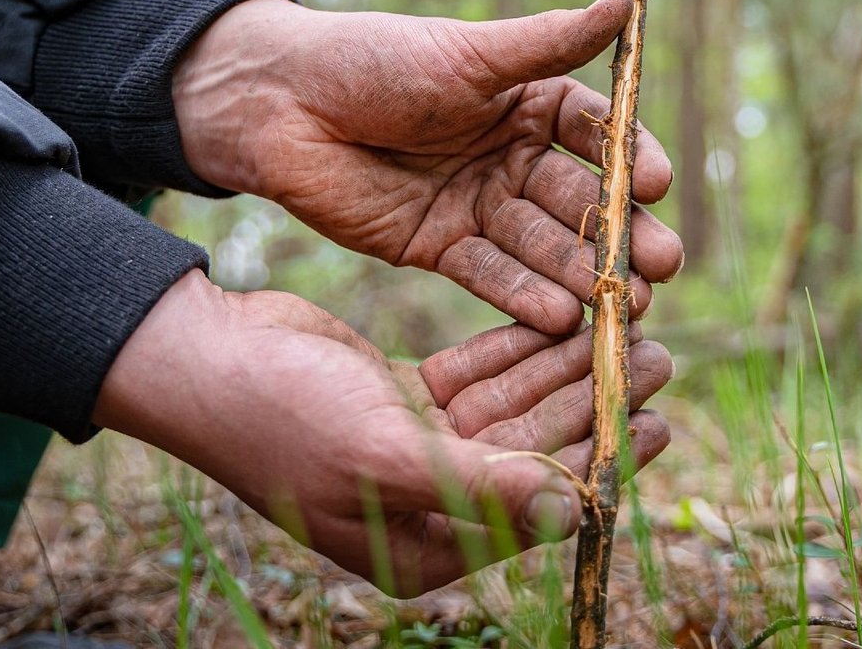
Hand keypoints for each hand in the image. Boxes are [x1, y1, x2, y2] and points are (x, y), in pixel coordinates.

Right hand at [94, 273, 671, 594]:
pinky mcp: (404, 398)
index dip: (599, 463)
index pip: (533, 508)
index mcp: (420, 547)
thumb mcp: (383, 453)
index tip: (656, 422)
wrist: (204, 358)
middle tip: (655, 355)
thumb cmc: (281, 417)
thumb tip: (574, 511)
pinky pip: (478, 375)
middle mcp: (423, 505)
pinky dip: (518, 346)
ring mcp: (413, 448)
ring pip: (511, 406)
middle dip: (593, 402)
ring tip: (626, 326)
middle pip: (531, 450)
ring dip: (566, 367)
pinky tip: (566, 315)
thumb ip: (481, 484)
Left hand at [174, 0, 683, 332]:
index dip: (629, 157)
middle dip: (621, 232)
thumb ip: (548, 42)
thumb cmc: (374, 60)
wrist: (279, 105)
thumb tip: (626, 0)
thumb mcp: (467, 53)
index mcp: (528, 103)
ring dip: (582, 273)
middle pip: (579, 199)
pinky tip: (558, 317)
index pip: (596, 134)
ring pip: (542, 245)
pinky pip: (489, 276)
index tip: (660, 181)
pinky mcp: (439, 249)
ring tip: (623, 302)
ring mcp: (479, 206)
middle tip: (663, 263)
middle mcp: (513, 158)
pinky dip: (523, 296)